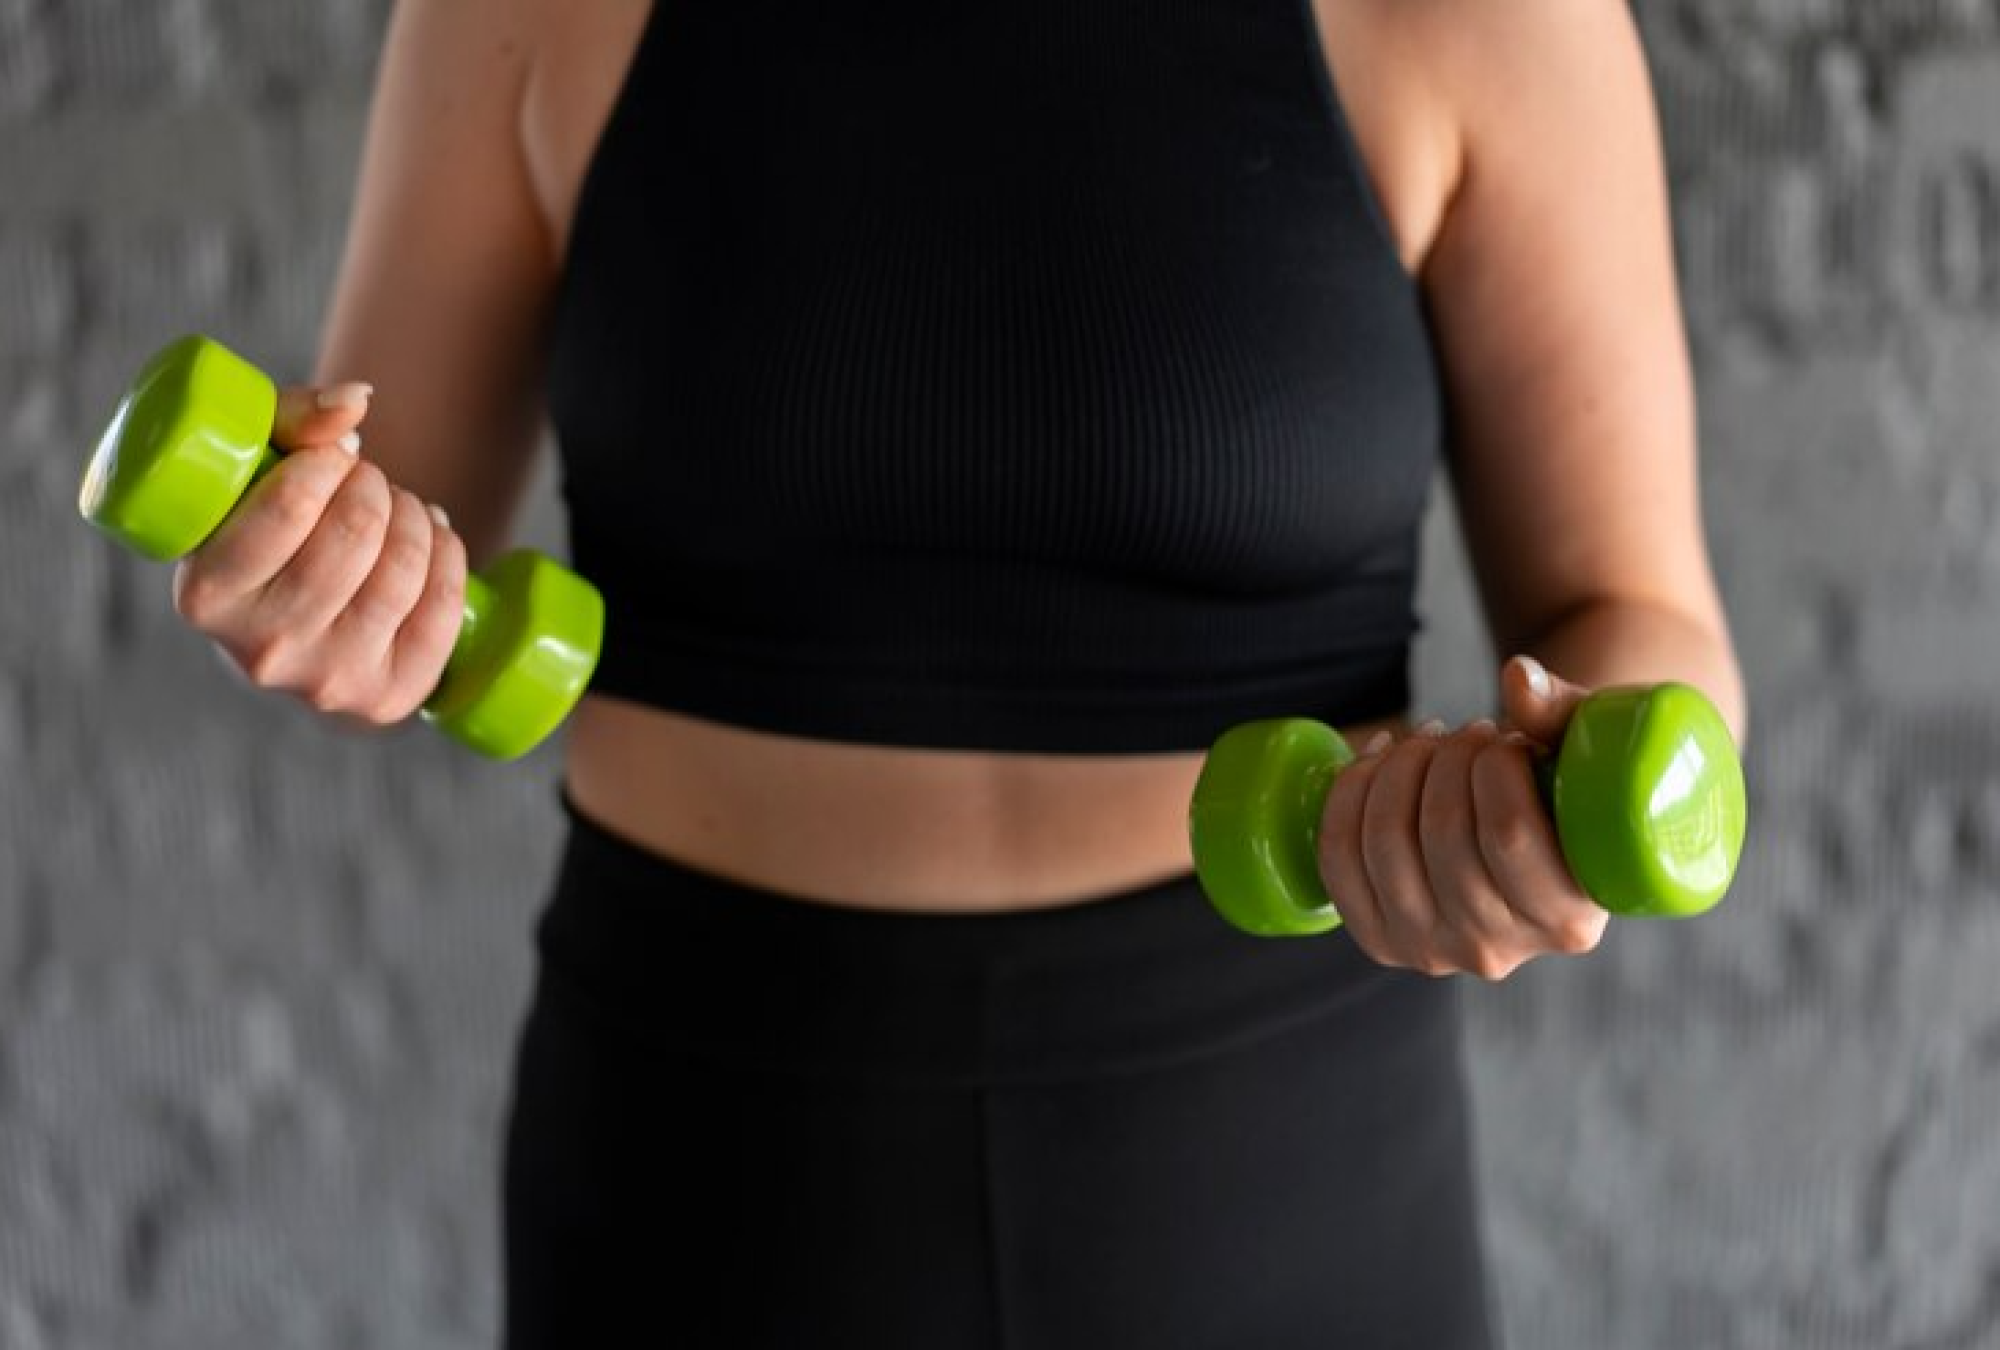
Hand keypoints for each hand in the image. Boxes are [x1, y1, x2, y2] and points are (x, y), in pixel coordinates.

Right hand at [171, 382, 467, 727]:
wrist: (301, 626)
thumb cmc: (272, 528)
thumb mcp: (258, 467)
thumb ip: (293, 418)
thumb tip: (356, 404)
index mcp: (206, 596)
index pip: (287, 509)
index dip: (328, 465)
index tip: (334, 458)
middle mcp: (262, 651)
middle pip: (354, 535)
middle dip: (376, 488)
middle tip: (371, 481)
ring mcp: (328, 681)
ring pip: (402, 570)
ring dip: (415, 517)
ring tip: (402, 506)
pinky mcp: (388, 698)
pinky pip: (444, 612)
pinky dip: (451, 557)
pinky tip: (435, 538)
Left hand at [1314, 655, 1608, 979]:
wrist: (1527, 838)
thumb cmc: (1569, 789)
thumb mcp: (1591, 751)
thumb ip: (1565, 711)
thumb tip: (1518, 679)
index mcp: (1567, 920)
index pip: (1510, 836)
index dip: (1495, 767)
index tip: (1506, 738)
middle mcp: (1496, 951)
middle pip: (1443, 834)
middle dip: (1445, 758)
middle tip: (1466, 733)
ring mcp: (1430, 951)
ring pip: (1385, 842)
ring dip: (1397, 767)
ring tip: (1428, 742)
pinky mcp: (1379, 940)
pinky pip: (1338, 860)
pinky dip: (1348, 794)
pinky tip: (1378, 759)